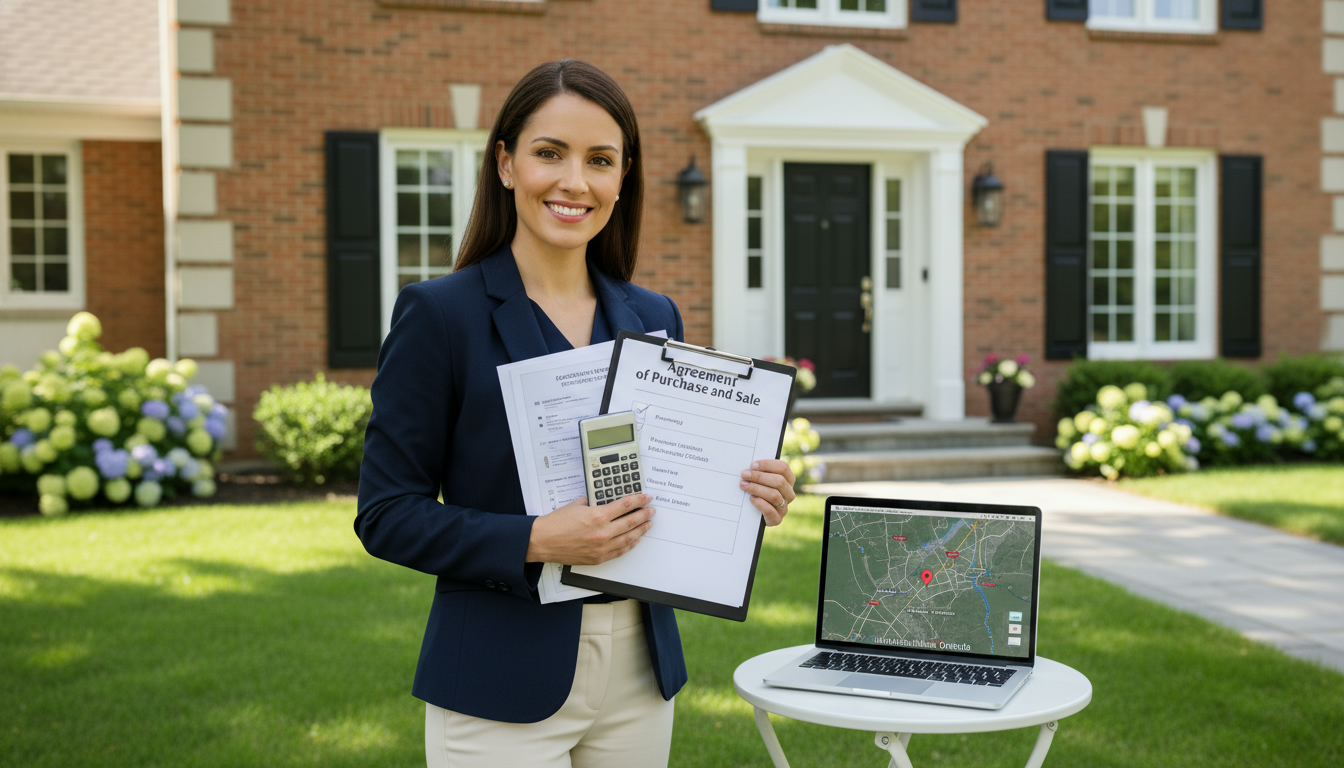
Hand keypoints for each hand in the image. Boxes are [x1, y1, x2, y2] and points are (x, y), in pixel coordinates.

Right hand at [526, 493, 654, 565]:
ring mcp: (602, 547)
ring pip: (629, 538)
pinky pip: (620, 551)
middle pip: (631, 522)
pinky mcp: (598, 558)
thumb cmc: (556, 523)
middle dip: (644, 515)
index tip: (646, 498)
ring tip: (648, 524)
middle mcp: (603, 532)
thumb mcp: (576, 504)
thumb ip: (592, 502)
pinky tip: (635, 540)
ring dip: (641, 530)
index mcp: (598, 515)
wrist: (542, 542)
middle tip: (651, 510)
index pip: (626, 505)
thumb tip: (601, 502)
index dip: (639, 500)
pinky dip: (630, 545)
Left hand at [740, 459, 794, 525]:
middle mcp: (789, 493)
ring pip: (774, 495)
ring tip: (744, 485)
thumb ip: (759, 472)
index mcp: (788, 480)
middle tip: (744, 474)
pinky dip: (760, 503)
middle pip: (779, 481)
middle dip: (759, 477)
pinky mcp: (777, 519)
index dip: (767, 465)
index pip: (783, 468)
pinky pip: (770, 511)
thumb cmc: (758, 491)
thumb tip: (750, 466)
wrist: (755, 515)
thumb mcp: (761, 480)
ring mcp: (784, 507)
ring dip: (757, 488)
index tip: (752, 465)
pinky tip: (751, 498)